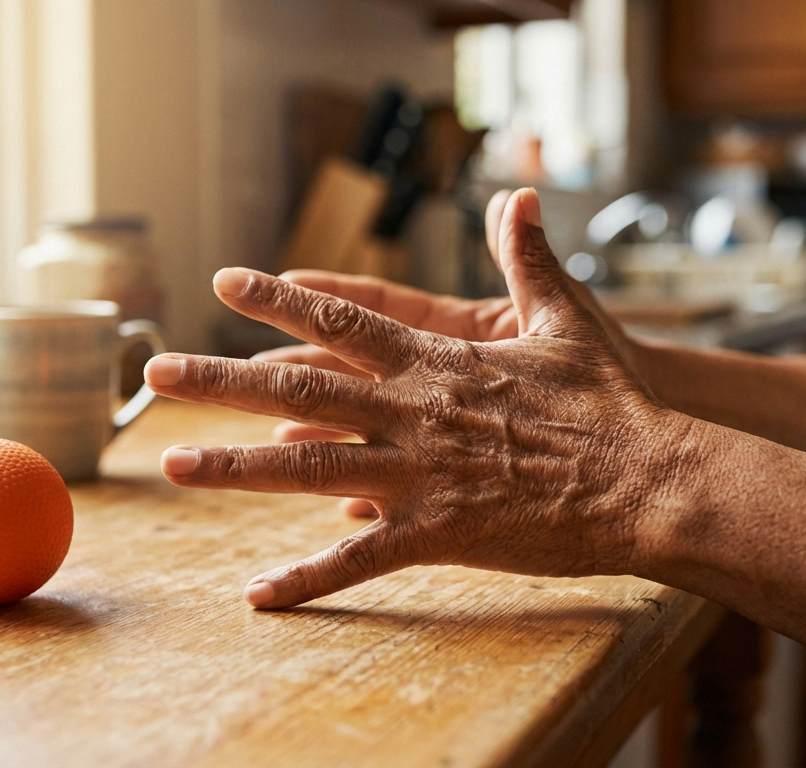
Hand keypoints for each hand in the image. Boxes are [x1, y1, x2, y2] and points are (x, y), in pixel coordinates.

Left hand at [143, 188, 687, 608]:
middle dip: (220, 381)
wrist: (650, 479)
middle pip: (298, 390)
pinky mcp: (438, 534)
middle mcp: (414, 412)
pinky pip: (358, 558)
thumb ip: (528, 260)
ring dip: (234, 466)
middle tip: (155, 372)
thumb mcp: (568, 320)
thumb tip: (519, 197)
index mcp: (437, 361)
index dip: (280, 299)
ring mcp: (419, 474)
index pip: (342, 323)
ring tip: (173, 463)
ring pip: (306, 466)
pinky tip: (258, 595)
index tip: (225, 282)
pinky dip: (307, 578)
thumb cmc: (613, 401)